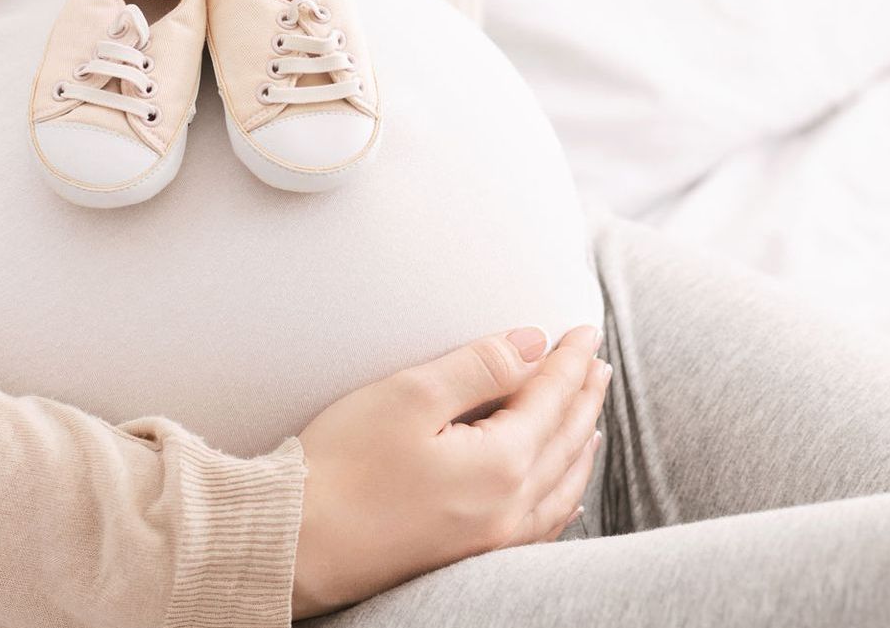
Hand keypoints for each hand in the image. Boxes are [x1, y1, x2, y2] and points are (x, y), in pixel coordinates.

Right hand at [291, 325, 609, 617]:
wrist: (293, 545)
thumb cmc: (341, 467)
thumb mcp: (411, 396)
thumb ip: (481, 366)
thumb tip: (535, 344)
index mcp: (502, 464)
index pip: (552, 397)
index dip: (570, 359)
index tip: (585, 330)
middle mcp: (509, 508)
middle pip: (566, 439)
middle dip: (584, 396)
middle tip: (597, 363)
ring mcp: (492, 540)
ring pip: (561, 485)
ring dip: (580, 445)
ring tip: (591, 416)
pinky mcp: (468, 558)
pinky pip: (541, 526)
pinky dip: (562, 498)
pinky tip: (565, 494)